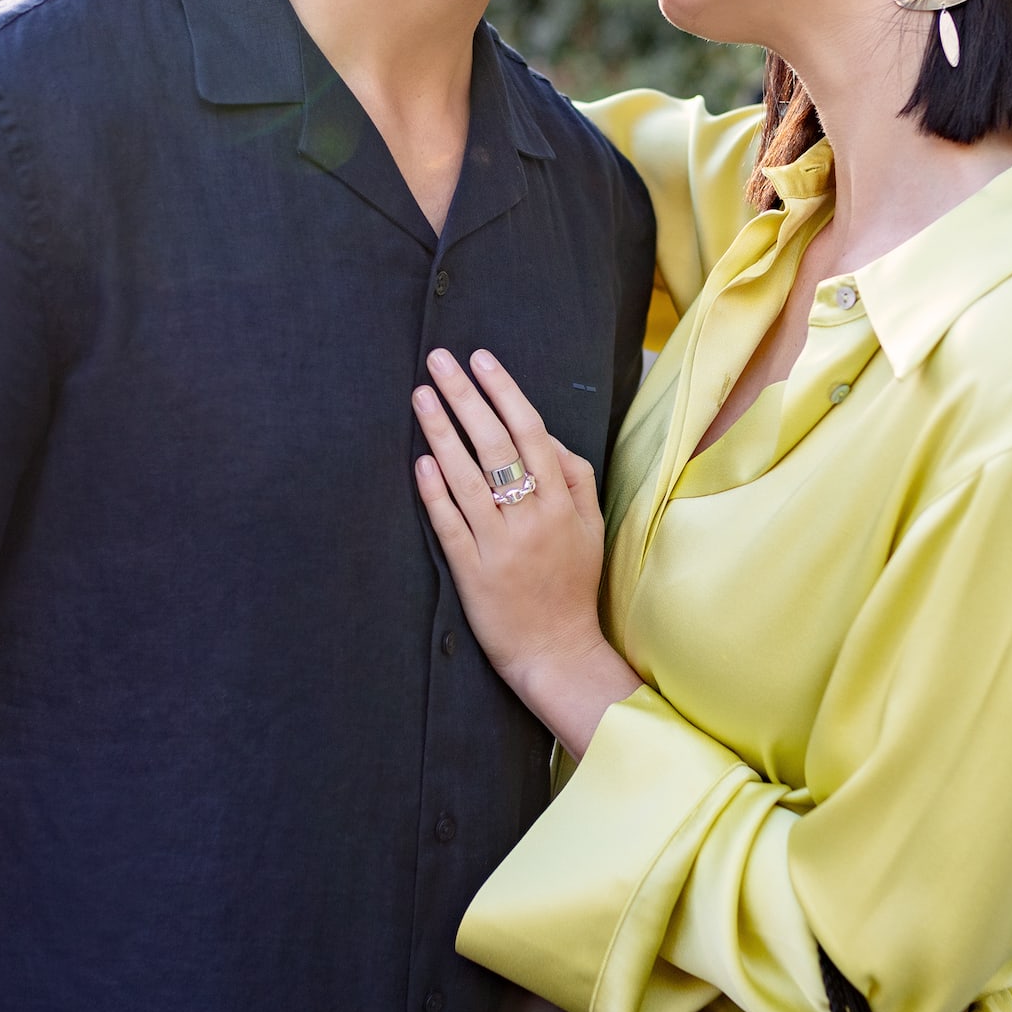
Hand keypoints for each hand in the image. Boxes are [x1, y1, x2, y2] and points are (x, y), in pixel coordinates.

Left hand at [413, 349, 641, 757]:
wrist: (558, 651)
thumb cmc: (573, 585)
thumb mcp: (591, 528)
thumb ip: (574, 478)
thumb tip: (546, 436)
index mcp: (561, 502)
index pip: (531, 432)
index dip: (504, 392)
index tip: (481, 359)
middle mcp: (531, 518)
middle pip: (494, 444)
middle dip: (465, 396)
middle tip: (439, 360)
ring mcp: (500, 544)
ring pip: (467, 477)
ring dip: (441, 432)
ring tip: (420, 396)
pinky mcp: (472, 571)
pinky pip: (450, 523)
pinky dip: (434, 490)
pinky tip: (420, 459)